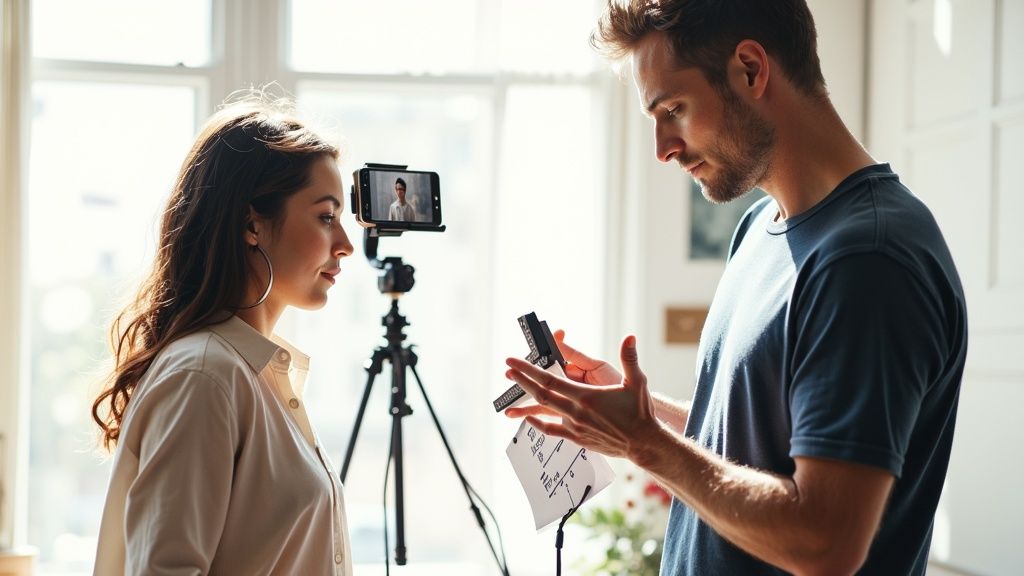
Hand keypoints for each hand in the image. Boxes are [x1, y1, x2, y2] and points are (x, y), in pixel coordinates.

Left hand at [503, 335, 658, 459]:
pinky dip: (538, 425)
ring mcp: (575, 427)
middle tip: (508, 370)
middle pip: (541, 394)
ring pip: (544, 412)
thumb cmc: (639, 411)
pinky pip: (552, 431)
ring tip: (510, 399)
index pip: (550, 380)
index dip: (529, 370)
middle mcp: (577, 412)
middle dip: (522, 381)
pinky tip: (530, 420)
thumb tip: (630, 337)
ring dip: (527, 403)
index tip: (513, 361)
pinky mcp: (577, 438)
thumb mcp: (636, 382)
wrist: (643, 443)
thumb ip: (629, 358)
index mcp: (586, 396)